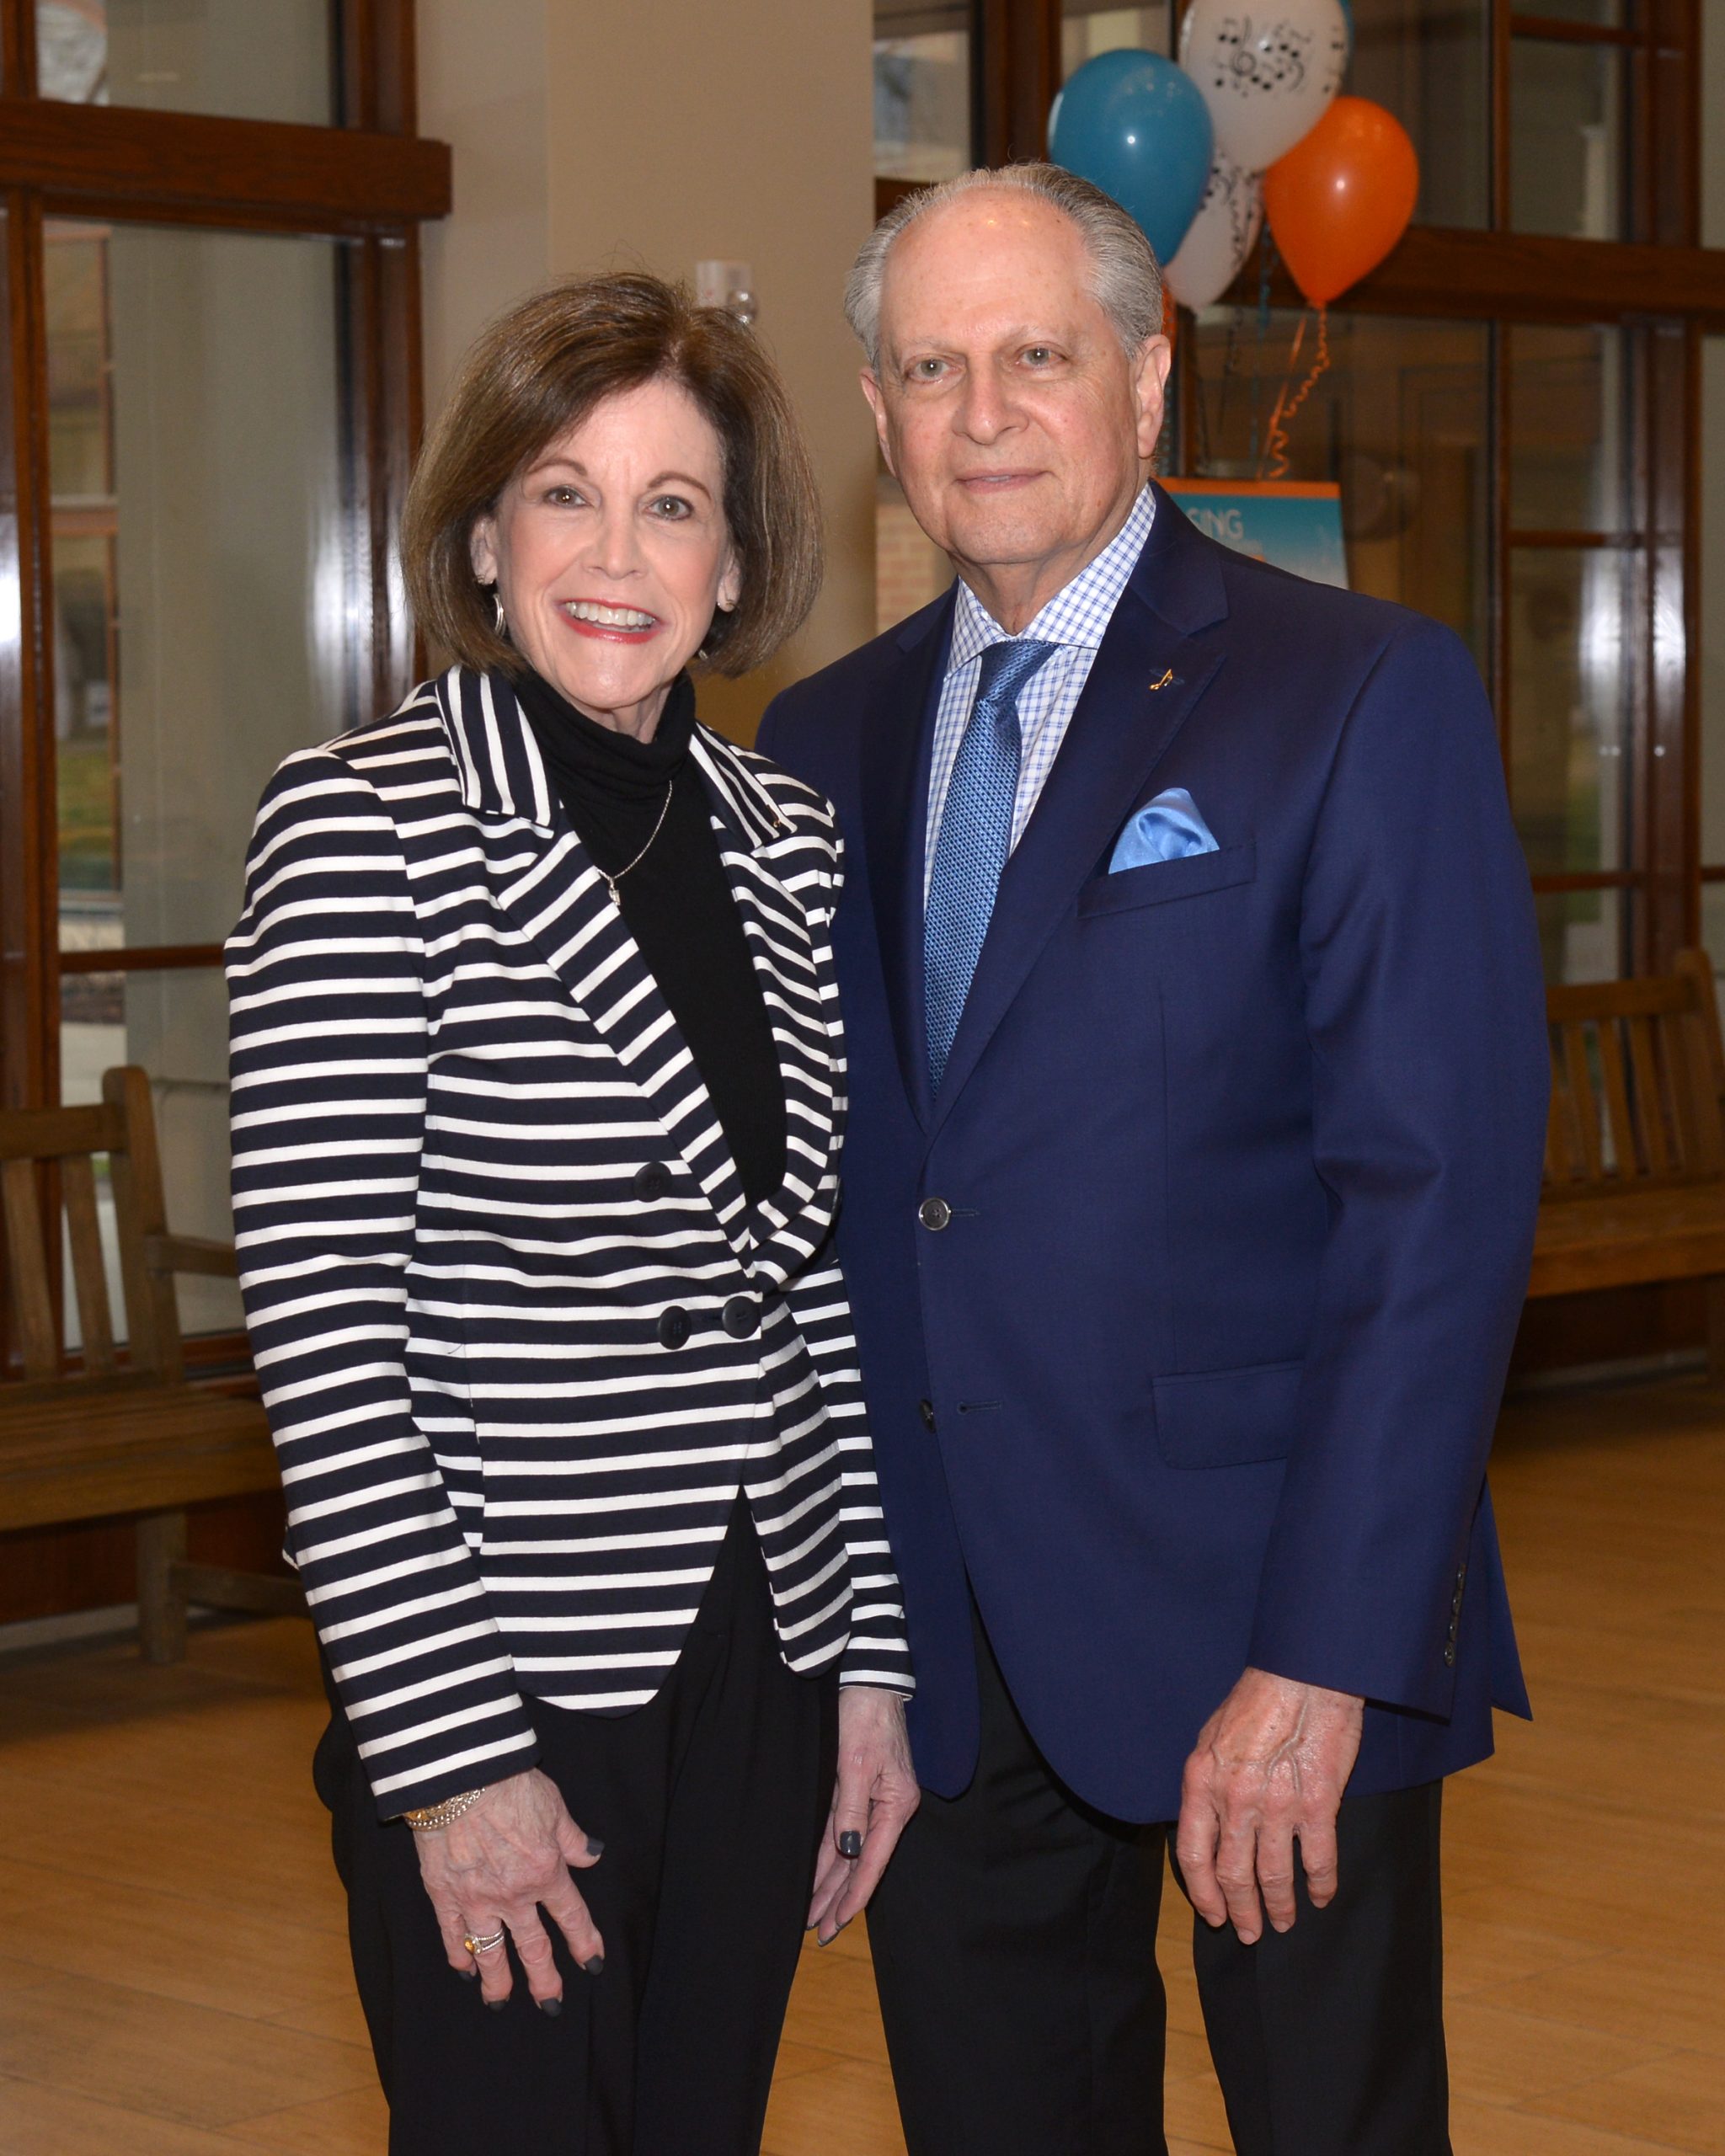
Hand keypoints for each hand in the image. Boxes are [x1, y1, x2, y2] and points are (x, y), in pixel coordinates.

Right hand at [413, 1768, 603, 2009]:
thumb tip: (592, 1855)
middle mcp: (514, 1895)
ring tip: (500, 2003)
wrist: (460, 1777)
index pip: (571, 1916)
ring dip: (497, 1982)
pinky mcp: (444, 1895)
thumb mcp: (555, 1806)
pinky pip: (453, 1935)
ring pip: (491, 1952)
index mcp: (546, 1871)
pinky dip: (459, 1956)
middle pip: (533, 1947)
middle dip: (544, 1979)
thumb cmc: (509, 1784)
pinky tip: (464, 1970)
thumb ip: (573, 1838)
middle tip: (551, 2004)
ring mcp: (477, 1899)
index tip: (593, 1964)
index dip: (585, 1943)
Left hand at [807, 1686, 919, 1945]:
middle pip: (858, 1863)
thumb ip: (852, 1810)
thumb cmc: (866, 1716)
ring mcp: (870, 1799)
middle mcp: (886, 1808)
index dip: (853, 1896)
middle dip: (837, 1898)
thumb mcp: (857, 1763)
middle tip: (815, 1932)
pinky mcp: (853, 1788)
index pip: (872, 1862)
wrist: (866, 1679)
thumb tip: (849, 1852)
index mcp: (896, 1805)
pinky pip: (838, 1831)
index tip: (834, 1924)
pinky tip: (815, 1875)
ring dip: (829, 1882)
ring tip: (811, 1914)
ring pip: (846, 1851)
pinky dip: (827, 1856)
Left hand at [1175, 1667, 1363, 1945]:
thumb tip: (1209, 1823)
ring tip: (1285, 1922)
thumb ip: (1209, 1783)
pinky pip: (1318, 1860)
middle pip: (1233, 1874)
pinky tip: (1322, 1897)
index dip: (1204, 1894)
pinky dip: (1321, 1885)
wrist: (1305, 1675)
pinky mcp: (1318, 1805)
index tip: (1214, 1915)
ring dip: (1280, 1907)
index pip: (1193, 1855)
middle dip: (1241, 1911)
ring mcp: (1277, 1805)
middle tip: (1250, 1933)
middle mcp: (1235, 1799)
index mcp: (1203, 1780)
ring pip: (1274, 1876)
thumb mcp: (1213, 1736)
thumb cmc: (1258, 1699)